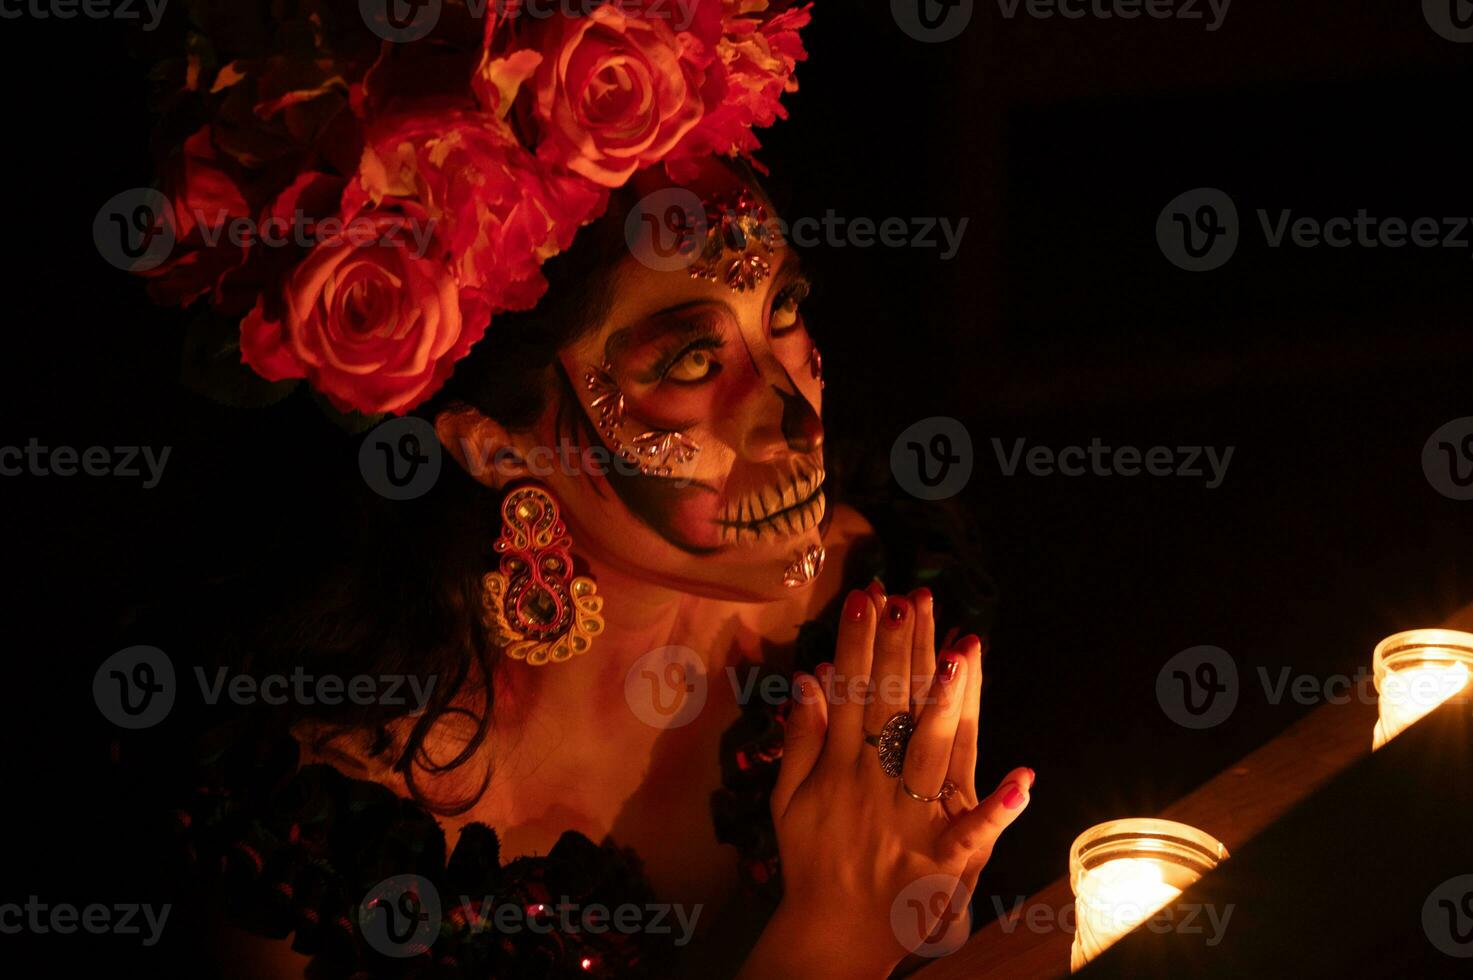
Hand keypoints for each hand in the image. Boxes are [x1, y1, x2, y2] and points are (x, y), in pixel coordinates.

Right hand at [741, 583, 1032, 976]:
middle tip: (911, 599)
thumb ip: (801, 739)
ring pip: (932, 751)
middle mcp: (878, 785)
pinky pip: (974, 832)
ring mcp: (913, 820)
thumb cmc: (814, 859)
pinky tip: (1024, 778)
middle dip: (903, 650)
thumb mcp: (789, 800)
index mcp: (842, 768)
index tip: (868, 596)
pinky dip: (998, 809)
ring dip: (947, 704)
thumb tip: (811, 678)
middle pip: (894, 707)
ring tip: (960, 652)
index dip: (862, 642)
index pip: (856, 692)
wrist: (832, 932)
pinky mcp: (945, 859)